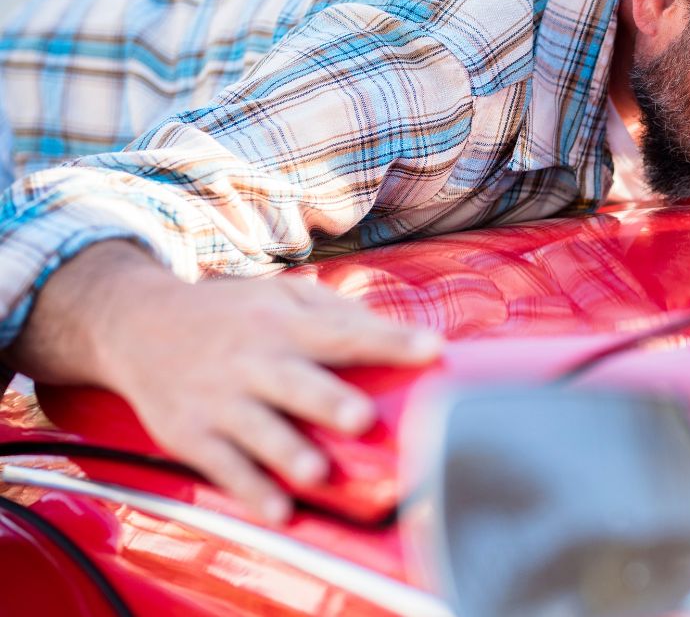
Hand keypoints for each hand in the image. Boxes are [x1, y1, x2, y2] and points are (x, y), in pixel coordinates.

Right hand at [6, 240, 441, 523]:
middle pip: (297, 382)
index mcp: (284, 322)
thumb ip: (341, 314)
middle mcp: (254, 360)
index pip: (344, 332)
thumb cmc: (234, 314)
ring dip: (288, 452)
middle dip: (328, 401)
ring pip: (258, 429)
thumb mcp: (283, 296)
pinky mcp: (192, 434)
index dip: (390, 341)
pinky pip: (224, 466)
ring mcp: (220, 399)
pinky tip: (280, 511)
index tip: (433, 350)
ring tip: (320, 473)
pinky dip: (250, 489)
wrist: (138, 324)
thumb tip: (405, 334)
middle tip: (363, 418)